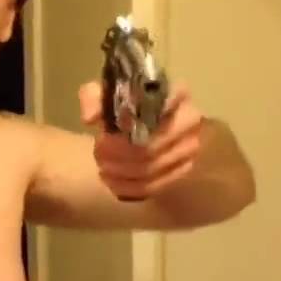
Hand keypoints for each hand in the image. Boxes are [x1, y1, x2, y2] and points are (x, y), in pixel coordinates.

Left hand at [79, 80, 202, 199]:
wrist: (138, 123)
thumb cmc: (122, 106)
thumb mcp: (104, 94)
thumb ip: (93, 98)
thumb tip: (91, 117)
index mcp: (174, 93)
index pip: (163, 106)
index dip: (132, 121)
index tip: (106, 131)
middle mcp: (189, 119)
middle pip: (151, 145)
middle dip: (119, 153)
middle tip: (98, 152)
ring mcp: (190, 147)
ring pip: (151, 168)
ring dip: (121, 171)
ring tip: (103, 166)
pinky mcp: (183, 170)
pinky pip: (155, 186)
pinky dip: (128, 187)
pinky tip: (112, 181)